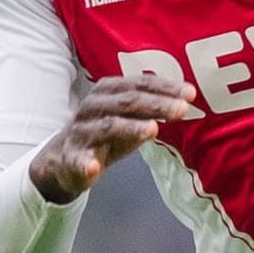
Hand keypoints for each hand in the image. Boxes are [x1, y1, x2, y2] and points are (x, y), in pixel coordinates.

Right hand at [30, 74, 197, 203]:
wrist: (63, 158)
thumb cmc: (104, 133)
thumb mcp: (129, 116)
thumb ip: (153, 108)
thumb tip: (186, 99)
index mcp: (107, 91)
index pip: (138, 84)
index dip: (165, 87)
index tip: (190, 93)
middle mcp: (93, 107)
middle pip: (126, 102)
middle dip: (156, 105)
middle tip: (182, 110)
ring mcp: (81, 132)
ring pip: (106, 127)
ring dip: (129, 128)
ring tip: (152, 130)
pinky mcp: (71, 158)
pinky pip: (77, 160)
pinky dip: (85, 163)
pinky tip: (94, 168)